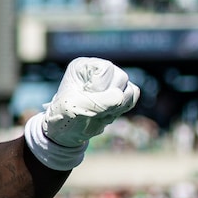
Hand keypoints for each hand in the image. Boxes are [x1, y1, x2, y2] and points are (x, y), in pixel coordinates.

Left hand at [24, 57, 138, 169]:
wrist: (66, 131)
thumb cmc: (65, 116)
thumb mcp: (75, 109)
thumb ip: (98, 102)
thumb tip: (121, 97)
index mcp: (83, 66)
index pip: (106, 69)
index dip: (98, 88)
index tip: (83, 98)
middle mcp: (99, 69)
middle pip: (121, 78)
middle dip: (108, 98)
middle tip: (91, 109)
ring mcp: (112, 80)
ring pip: (130, 89)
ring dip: (115, 106)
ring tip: (97, 113)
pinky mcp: (121, 91)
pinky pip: (133, 97)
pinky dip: (122, 109)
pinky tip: (106, 114)